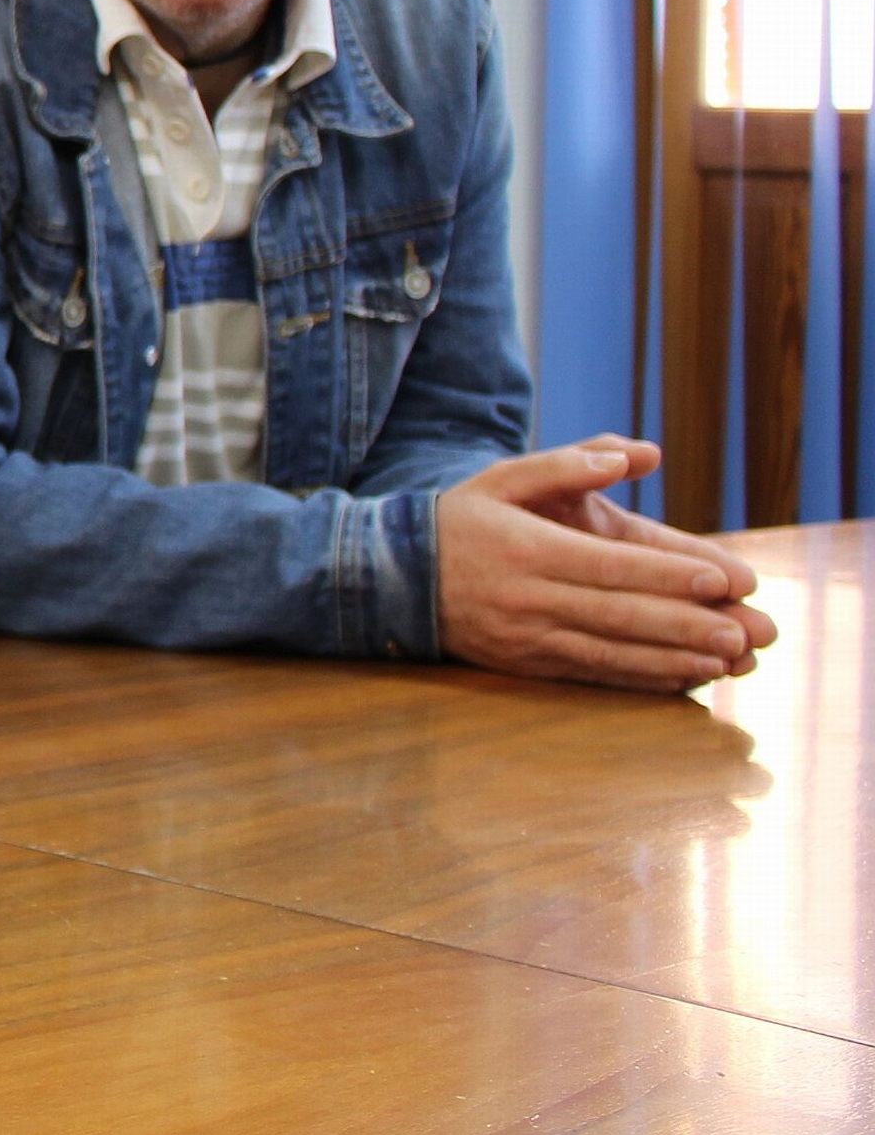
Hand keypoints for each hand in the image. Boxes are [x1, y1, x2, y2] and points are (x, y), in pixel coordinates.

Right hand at [438, 436, 773, 692]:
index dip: (668, 576)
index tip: (720, 581)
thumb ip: (566, 463)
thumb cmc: (457, 522)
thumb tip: (635, 455)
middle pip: (620, 615)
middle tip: (744, 632)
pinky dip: (641, 679)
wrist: (391, 579)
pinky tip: (681, 678)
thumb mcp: (501, 479)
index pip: (610, 566)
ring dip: (673, 659)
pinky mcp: (526, 663)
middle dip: (686, 625)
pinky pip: (592, 674)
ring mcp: (527, 637)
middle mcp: (529, 598)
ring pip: (611, 651)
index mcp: (528, 549)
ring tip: (726, 661)